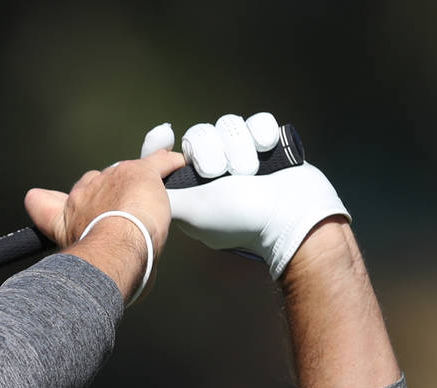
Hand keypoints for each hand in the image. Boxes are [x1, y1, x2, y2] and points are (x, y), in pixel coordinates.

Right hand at [25, 152, 186, 302]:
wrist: (114, 249)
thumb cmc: (99, 267)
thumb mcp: (80, 268)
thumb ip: (85, 266)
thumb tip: (101, 291)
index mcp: (64, 219)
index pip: (42, 203)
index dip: (45, 203)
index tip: (39, 200)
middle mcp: (82, 195)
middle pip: (90, 184)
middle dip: (103, 194)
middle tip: (120, 211)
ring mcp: (110, 180)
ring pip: (123, 173)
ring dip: (134, 182)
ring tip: (150, 192)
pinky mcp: (140, 173)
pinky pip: (157, 163)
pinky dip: (168, 164)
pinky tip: (177, 166)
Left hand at [144, 113, 349, 278]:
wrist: (294, 216)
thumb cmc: (240, 218)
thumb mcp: (192, 210)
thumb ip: (165, 194)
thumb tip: (141, 184)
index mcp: (191, 189)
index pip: (167, 161)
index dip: (161, 147)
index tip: (163, 135)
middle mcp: (214, 172)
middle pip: (198, 137)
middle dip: (211, 150)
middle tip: (220, 172)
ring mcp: (242, 157)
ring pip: (227, 126)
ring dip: (238, 146)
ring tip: (249, 170)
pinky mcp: (266, 146)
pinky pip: (256, 121)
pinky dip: (261, 132)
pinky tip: (266, 148)